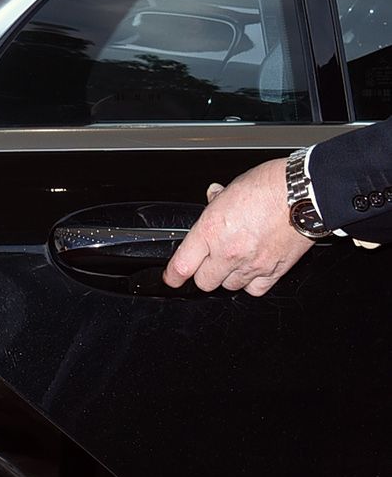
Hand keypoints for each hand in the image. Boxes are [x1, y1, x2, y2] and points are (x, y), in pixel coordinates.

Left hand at [162, 158, 314, 295]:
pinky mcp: (275, 271)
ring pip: (230, 286)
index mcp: (211, 230)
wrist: (304, 195)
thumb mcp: (230, 190)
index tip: (172, 278)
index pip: (183, 265)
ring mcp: (252, 264)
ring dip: (228, 277)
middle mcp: (229, 251)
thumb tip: (213, 198)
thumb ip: (216, 202)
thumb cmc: (269, 187)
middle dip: (203, 274)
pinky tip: (253, 269)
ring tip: (234, 261)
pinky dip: (252, 283)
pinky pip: (255, 289)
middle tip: (208, 263)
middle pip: (205, 282)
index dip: (174, 275)